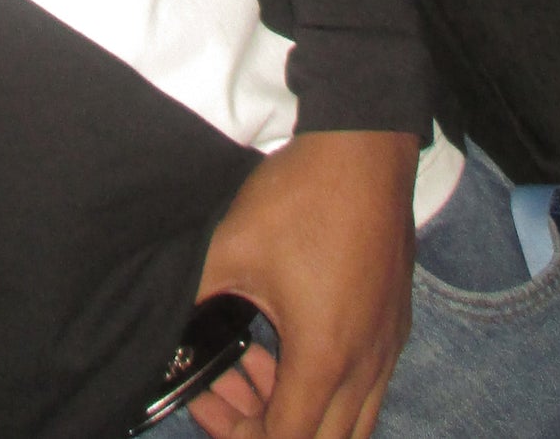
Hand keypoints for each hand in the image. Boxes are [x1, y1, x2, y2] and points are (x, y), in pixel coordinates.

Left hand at [187, 131, 416, 438]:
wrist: (364, 150)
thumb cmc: (301, 197)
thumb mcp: (231, 246)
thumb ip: (195, 296)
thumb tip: (164, 328)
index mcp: (323, 357)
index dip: (239, 433)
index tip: (209, 399)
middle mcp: (365, 366)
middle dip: (269, 432)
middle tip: (230, 394)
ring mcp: (386, 349)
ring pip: (353, 424)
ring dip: (305, 415)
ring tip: (259, 370)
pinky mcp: (394, 327)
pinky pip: (368, 389)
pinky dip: (331, 389)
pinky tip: (292, 348)